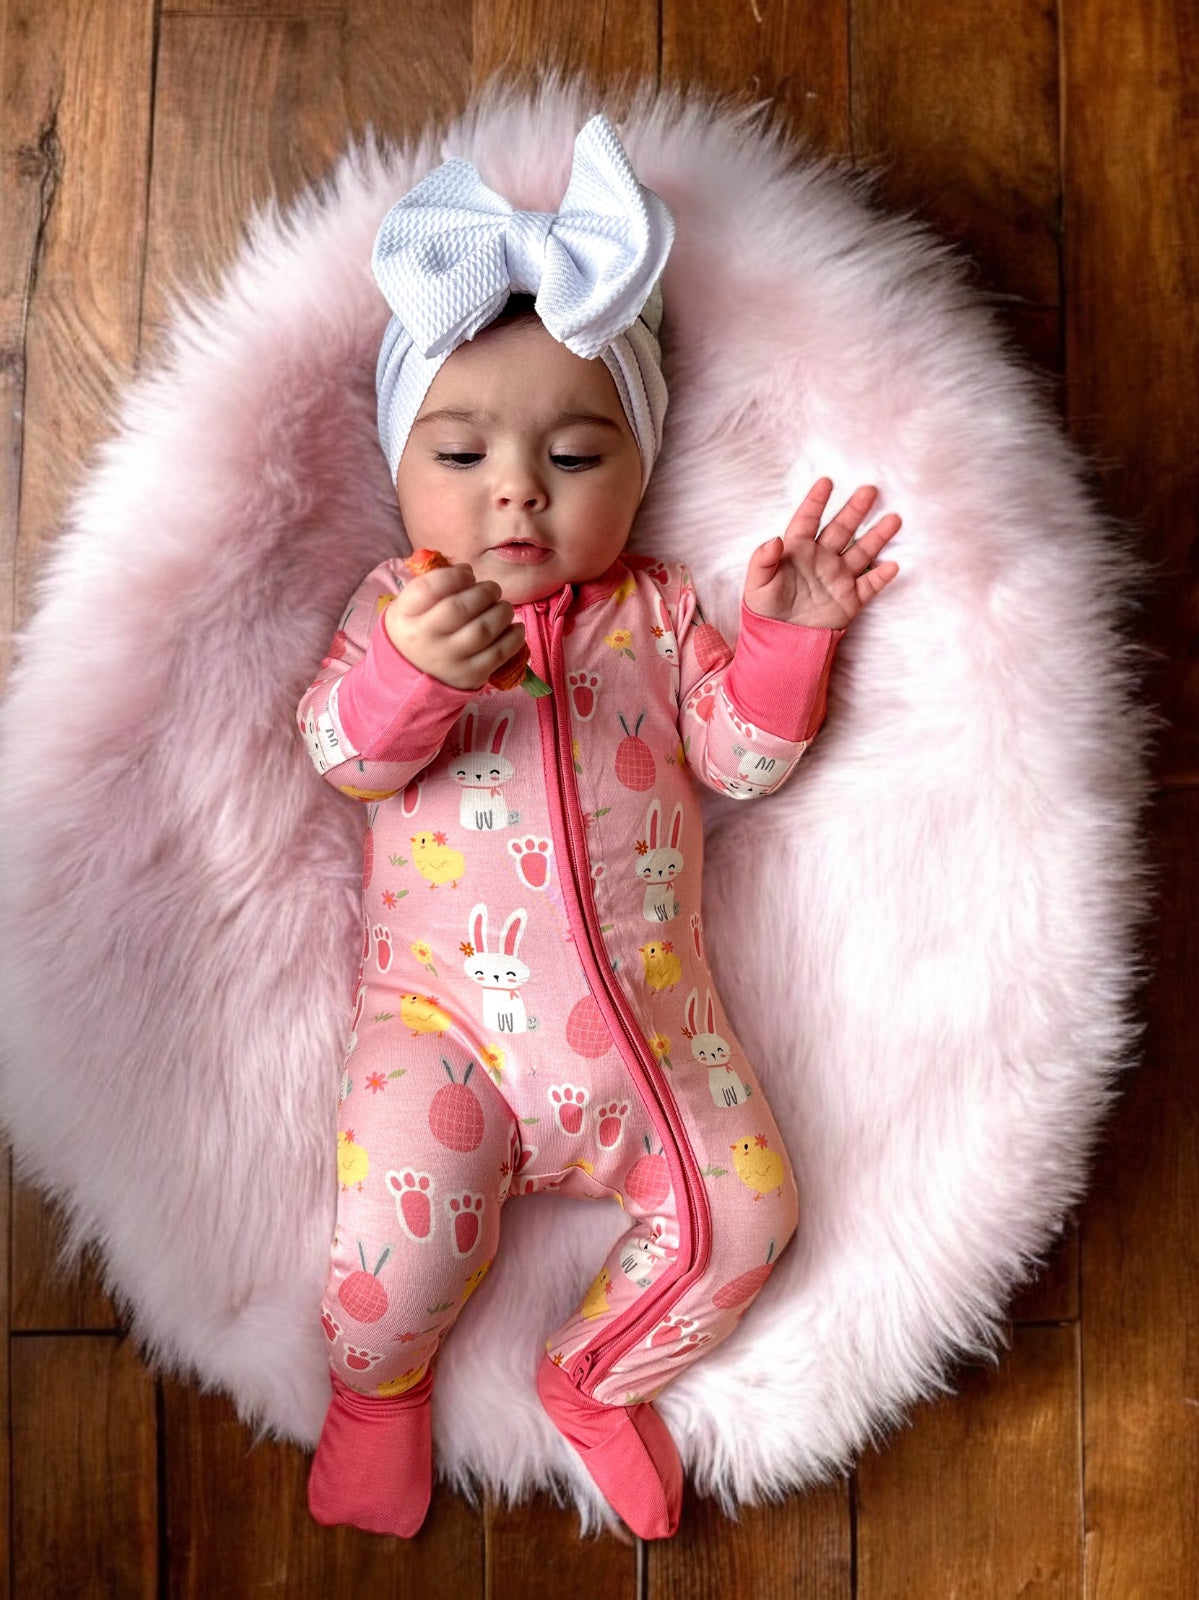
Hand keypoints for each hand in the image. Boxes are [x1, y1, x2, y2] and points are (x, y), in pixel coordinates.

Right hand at [384, 563, 525, 689]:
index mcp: (406, 614)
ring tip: (503, 608)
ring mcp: (448, 660)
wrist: (414, 671)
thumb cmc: (420, 625)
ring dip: (502, 612)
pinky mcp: (470, 675)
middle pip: (459, 609)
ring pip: (482, 630)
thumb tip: (467, 571)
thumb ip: (437, 581)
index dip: (455, 576)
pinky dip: (514, 637)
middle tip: (493, 590)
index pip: (429, 589)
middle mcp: (424, 638)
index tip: (468, 574)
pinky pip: (498, 654)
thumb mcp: (413, 602)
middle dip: (485, 592)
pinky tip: (515, 627)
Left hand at [744, 478, 900, 629]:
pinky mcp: (850, 599)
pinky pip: (869, 585)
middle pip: (841, 529)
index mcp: (797, 551)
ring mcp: (838, 577)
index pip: (807, 520)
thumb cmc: (764, 610)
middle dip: (855, 510)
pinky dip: (881, 576)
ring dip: (877, 536)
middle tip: (870, 491)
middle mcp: (821, 559)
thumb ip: (762, 560)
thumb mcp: (757, 585)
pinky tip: (892, 565)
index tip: (826, 482)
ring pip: (861, 552)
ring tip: (893, 519)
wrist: (781, 642)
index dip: (816, 502)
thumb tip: (773, 540)